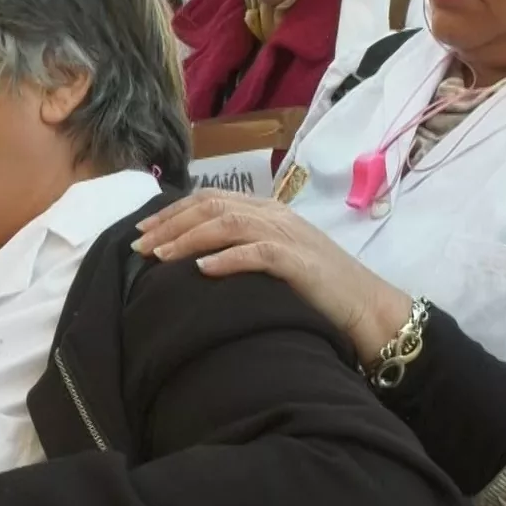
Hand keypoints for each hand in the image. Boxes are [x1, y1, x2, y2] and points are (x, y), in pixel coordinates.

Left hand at [130, 191, 411, 360]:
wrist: (366, 306)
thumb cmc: (317, 288)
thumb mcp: (276, 258)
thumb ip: (243, 247)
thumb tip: (194, 256)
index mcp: (268, 210)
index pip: (211, 199)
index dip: (172, 212)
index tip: (142, 230)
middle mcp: (275, 215)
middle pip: (212, 206)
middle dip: (170, 224)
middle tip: (139, 246)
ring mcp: (288, 235)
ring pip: (228, 223)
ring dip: (188, 239)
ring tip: (160, 257)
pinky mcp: (298, 261)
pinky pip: (256, 253)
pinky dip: (226, 259)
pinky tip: (201, 270)